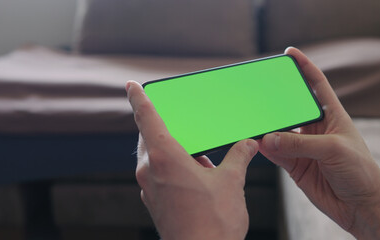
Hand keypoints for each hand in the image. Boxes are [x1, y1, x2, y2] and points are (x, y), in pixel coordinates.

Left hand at [126, 81, 257, 239]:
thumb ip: (238, 157)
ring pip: (154, 157)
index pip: (146, 117)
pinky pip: (158, 174)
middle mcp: (150, 170)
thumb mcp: (231, 182)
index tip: (131, 86)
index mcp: (164, 157)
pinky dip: (172, 167)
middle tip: (179, 119)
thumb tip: (248, 145)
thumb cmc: (213, 222)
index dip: (139, 98)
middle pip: (149, 137)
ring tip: (198, 153)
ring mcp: (149, 188)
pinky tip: (195, 174)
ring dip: (172, 149)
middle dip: (162, 126)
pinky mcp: (154, 201)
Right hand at [258, 48, 379, 238]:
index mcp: (332, 115)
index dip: (304, 67)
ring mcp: (303, 146)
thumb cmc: (360, 170)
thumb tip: (268, 139)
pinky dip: (264, 148)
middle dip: (275, 99)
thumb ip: (299, 143)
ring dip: (266, 127)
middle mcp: (315, 128)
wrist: (362, 205)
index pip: (317, 84)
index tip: (289, 53)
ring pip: (279, 131)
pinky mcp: (295, 165)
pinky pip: (275, 153)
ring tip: (251, 121)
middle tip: (257, 92)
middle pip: (291, 107)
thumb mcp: (333, 149)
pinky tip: (255, 143)